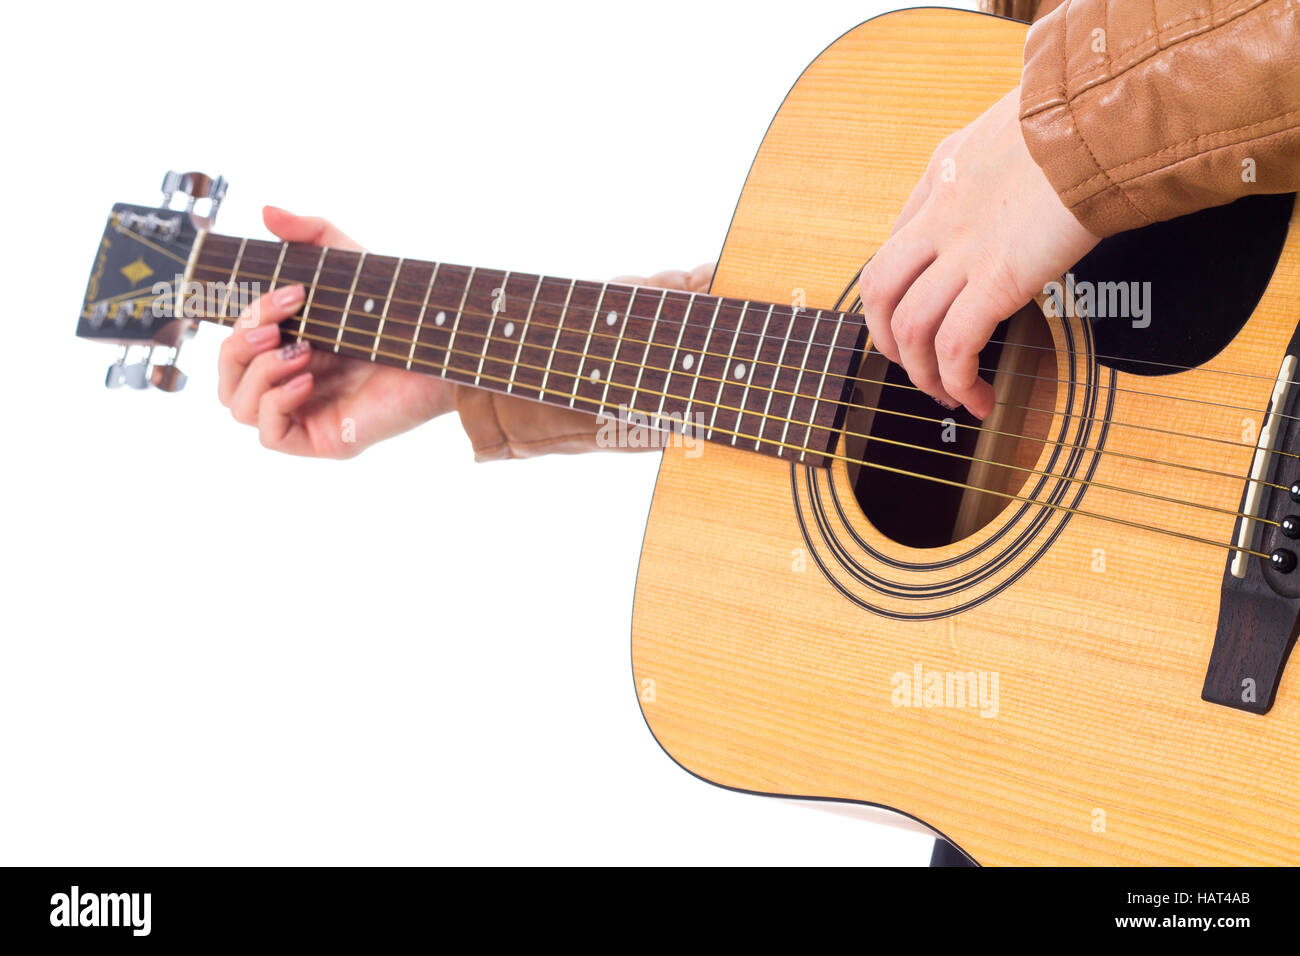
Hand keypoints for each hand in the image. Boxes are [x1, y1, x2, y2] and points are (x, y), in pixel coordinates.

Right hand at [217, 207, 455, 457]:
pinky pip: (270, 436)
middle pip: (227, 378)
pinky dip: (276, 404)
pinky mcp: (327, 440)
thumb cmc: (399, 308)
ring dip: (259, 373)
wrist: (444, 342)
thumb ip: (309, 233)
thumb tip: (267, 210)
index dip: (237, 322)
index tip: (283, 293)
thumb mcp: (348, 261)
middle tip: (279, 325)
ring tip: (303, 350)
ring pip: (238, 407)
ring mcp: (307, 415)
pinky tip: (307, 379)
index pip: (233, 347)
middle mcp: (291, 384)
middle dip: (240, 344)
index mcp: (286, 349)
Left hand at [858, 87, 1099, 418]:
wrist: (1109, 111)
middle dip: (890, 341)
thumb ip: (1010, 153)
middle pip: (880, 291)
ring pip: (909, 327)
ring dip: (923, 374)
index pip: (895, 243)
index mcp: (944, 169)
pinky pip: (955, 346)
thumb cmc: (1087, 111)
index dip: (899, 293)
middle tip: (917, 367)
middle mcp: (941, 211)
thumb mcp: (1023, 119)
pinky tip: (979, 397)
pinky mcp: (999, 277)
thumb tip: (1037, 170)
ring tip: (950, 396)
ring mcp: (964, 246)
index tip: (917, 317)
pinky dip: (958, 381)